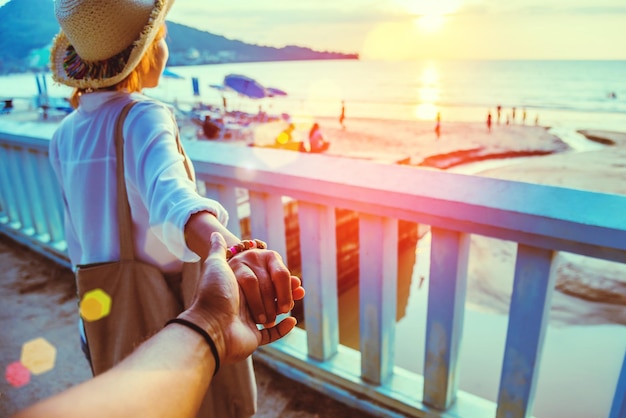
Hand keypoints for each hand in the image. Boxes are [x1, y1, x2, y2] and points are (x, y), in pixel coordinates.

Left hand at [179, 232, 300, 363]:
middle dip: (285, 292)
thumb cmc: (214, 294)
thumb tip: (215, 234)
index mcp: (238, 285)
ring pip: (274, 311)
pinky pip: (272, 334)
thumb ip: (218, 249)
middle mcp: (243, 301)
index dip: (279, 277)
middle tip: (299, 290)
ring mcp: (248, 320)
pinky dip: (283, 328)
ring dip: (286, 306)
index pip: (265, 277)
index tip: (292, 276)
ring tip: (296, 302)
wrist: (210, 327)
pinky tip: (292, 321)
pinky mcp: (254, 337)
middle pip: (271, 293)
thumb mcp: (215, 265)